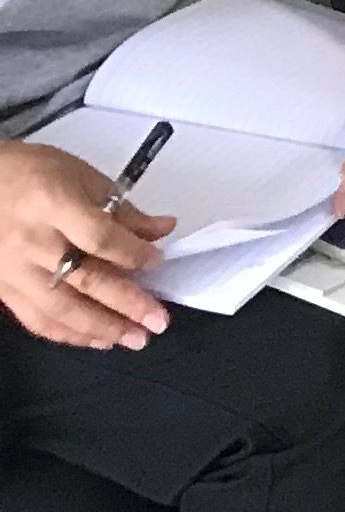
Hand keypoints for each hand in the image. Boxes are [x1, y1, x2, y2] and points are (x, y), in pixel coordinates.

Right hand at [0, 141, 171, 348]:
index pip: (100, 238)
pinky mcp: (2, 289)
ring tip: (133, 338)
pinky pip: (36, 319)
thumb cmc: (29, 173)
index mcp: (54, 205)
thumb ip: (121, 208)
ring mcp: (12, 270)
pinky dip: (67, 333)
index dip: (133, 254)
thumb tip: (161, 230)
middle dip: (126, 304)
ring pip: (60, 309)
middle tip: (158, 321)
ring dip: (100, 328)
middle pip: (85, 280)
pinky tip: (94, 339)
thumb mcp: (80, 175)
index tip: (158, 263)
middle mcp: (32, 243)